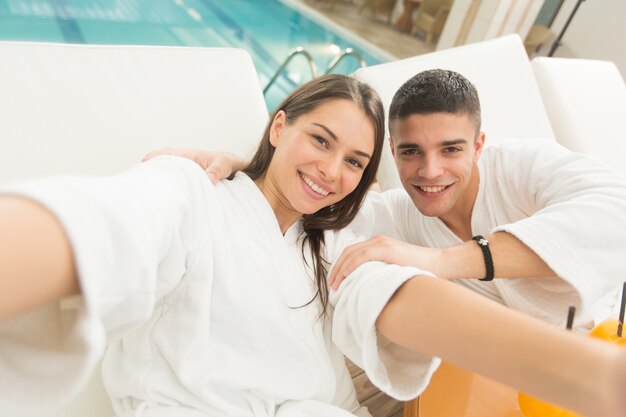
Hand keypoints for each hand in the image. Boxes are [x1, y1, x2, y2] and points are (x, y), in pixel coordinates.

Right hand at [142, 148, 245, 183]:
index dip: (155, 158)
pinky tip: (159, 193)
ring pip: (165, 170)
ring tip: (143, 187)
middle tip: (137, 179)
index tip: (144, 164)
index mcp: (189, 154)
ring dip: (156, 176)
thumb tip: (209, 179)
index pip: (167, 154)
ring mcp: (183, 168)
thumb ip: (216, 171)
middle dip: (149, 168)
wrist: (233, 166)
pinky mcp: (186, 177)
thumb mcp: (223, 165)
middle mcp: (182, 160)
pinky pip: (172, 178)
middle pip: (161, 162)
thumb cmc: (226, 163)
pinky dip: (165, 182)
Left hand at [328, 235, 443, 289]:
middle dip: (337, 268)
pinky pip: (363, 255)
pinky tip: (347, 275)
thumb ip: (380, 271)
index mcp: (379, 244)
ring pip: (352, 253)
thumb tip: (366, 286)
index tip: (335, 280)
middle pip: (348, 252)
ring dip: (341, 269)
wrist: (439, 262)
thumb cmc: (420, 270)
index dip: (340, 265)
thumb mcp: (395, 268)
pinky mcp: (387, 249)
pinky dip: (352, 264)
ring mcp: (382, 243)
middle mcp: (378, 241)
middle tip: (332, 284)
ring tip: (336, 284)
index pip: (352, 252)